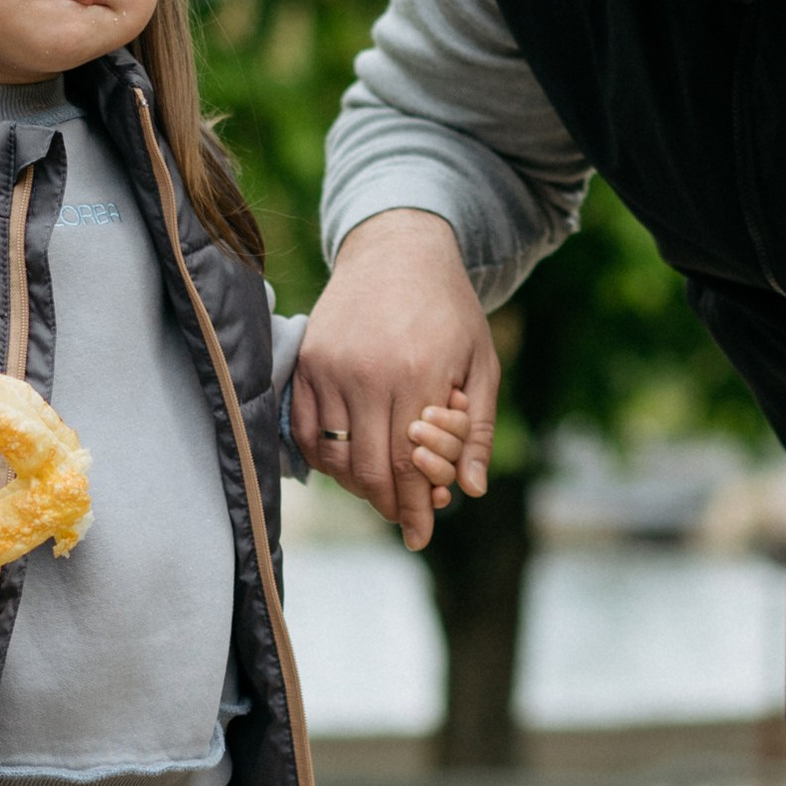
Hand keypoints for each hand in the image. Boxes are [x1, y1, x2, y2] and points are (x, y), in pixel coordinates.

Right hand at [293, 212, 498, 550]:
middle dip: (388, 504)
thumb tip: (472, 489)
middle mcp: (368, 373)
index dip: (414, 506)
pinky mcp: (305, 360)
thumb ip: (476, 428)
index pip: (410, 464)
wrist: (398, 250)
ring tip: (379, 491)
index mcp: (418, 374)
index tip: (420, 536)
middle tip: (403, 520)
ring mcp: (330, 366)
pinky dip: (321, 457)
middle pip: (369, 468)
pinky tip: (345, 465)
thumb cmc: (449, 310)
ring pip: (334, 455)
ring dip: (356, 484)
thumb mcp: (481, 362)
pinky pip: (304, 429)